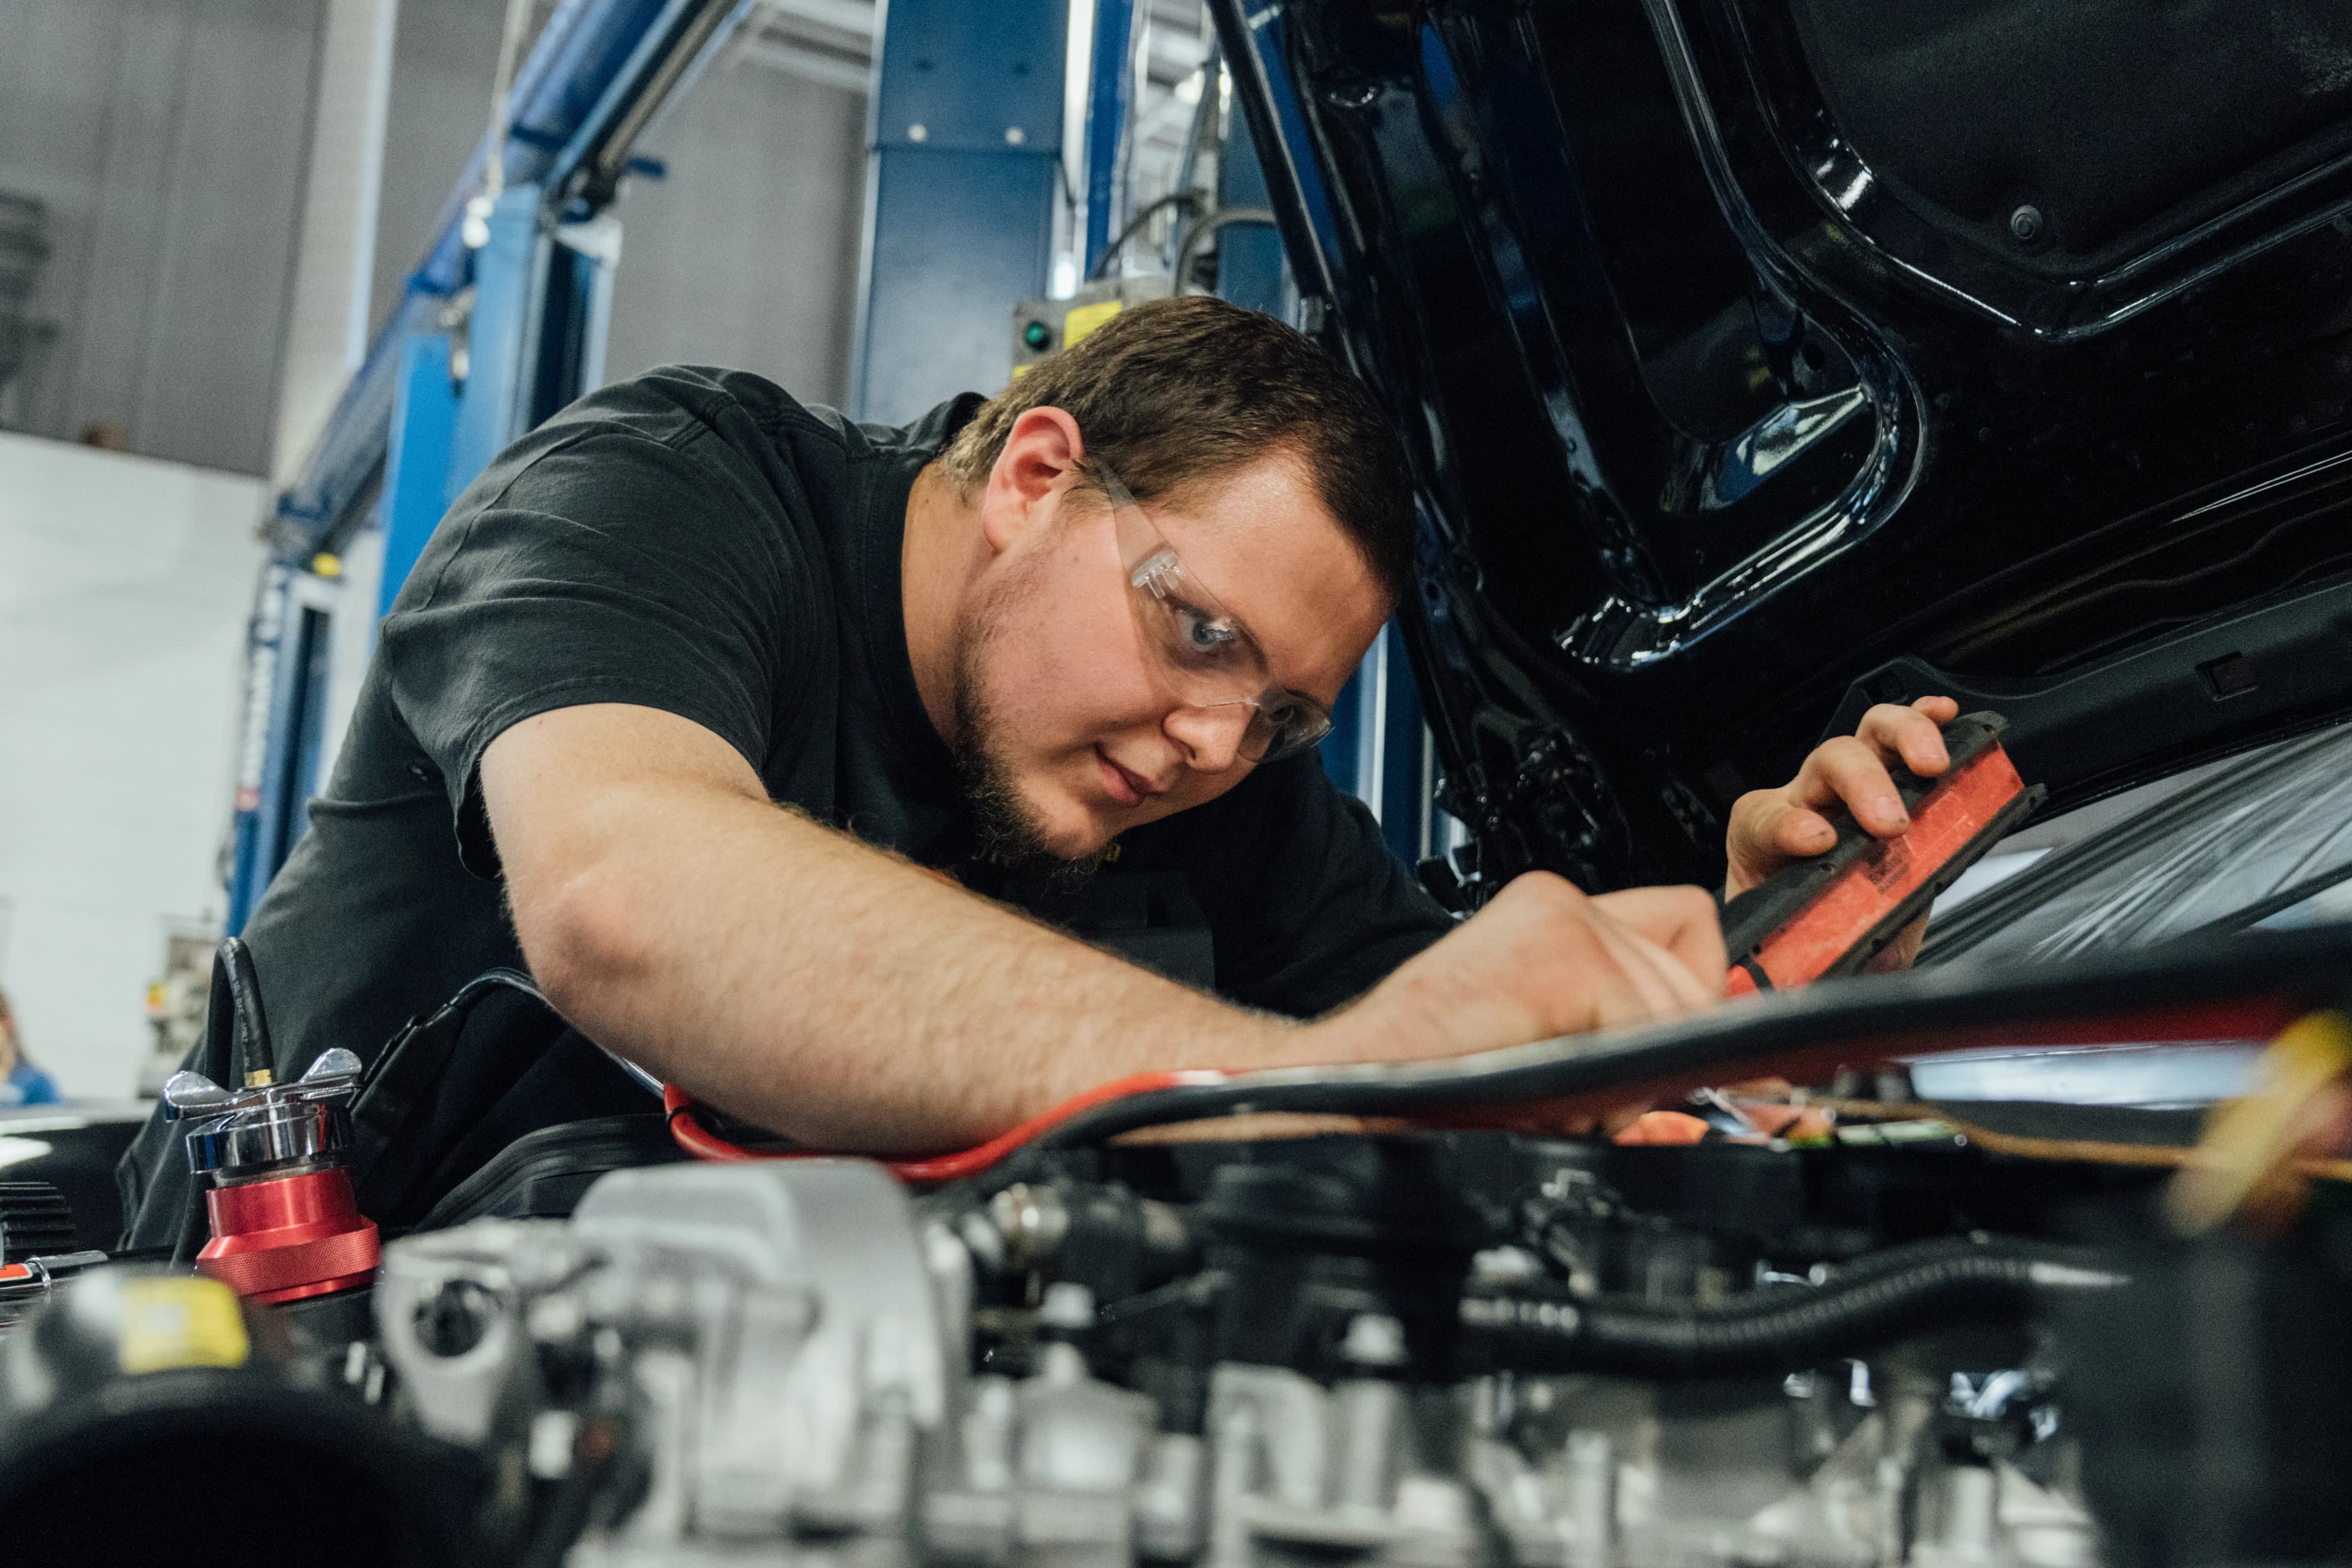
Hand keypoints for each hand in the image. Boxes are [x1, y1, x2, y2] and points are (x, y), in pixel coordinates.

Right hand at [1316, 871, 1727, 1062]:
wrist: (1350, 1081)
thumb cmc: (1432, 1075)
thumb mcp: (1543, 1038)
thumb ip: (1611, 1024)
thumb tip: (1699, 1065)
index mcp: (1554, 911)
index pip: (1687, 925)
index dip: (1682, 999)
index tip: (1661, 1047)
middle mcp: (1562, 901)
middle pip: (1693, 979)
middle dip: (1659, 1052)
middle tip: (1587, 1086)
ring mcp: (1561, 920)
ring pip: (1675, 1012)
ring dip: (1631, 1076)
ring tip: (1556, 1090)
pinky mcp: (1560, 956)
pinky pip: (1644, 1032)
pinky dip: (1610, 1081)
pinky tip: (1550, 1089)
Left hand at [1724, 694, 1958, 970]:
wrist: (1812, 942)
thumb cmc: (1801, 943)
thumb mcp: (1798, 963)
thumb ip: (1808, 962)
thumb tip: (1828, 976)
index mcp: (1763, 845)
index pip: (1766, 818)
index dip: (1790, 824)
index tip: (1817, 840)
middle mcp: (1805, 807)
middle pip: (1825, 765)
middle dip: (1861, 783)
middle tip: (1890, 820)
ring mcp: (1848, 791)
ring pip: (1865, 739)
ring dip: (1901, 741)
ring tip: (1931, 763)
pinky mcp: (1892, 785)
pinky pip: (1900, 738)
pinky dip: (1927, 721)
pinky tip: (1946, 717)